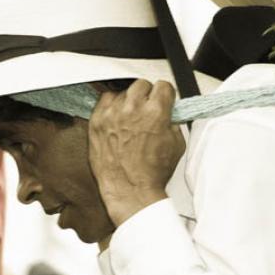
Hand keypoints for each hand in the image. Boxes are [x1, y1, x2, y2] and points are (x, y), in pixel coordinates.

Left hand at [88, 80, 183, 225]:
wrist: (130, 189)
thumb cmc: (152, 172)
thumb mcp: (177, 144)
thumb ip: (173, 122)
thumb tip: (169, 112)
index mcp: (156, 113)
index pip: (163, 86)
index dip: (166, 95)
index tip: (164, 100)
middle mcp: (133, 109)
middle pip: (142, 84)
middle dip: (148, 95)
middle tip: (148, 109)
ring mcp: (112, 113)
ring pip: (123, 92)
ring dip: (130, 101)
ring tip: (132, 118)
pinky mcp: (97, 120)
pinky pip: (105, 100)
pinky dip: (113, 106)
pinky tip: (118, 119)